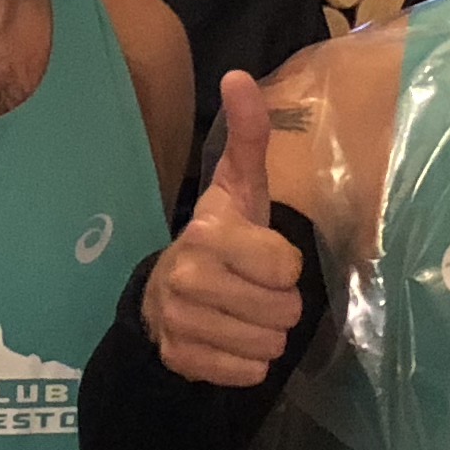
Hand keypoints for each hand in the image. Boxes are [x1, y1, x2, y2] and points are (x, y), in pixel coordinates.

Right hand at [148, 72, 304, 386]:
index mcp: (209, 235)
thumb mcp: (237, 188)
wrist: (163, 297)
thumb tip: (238, 75)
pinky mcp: (180, 360)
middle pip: (283, 312)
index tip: (263, 257)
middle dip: (278, 304)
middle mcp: (188, 278)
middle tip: (253, 289)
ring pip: (269, 346)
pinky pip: (248, 374)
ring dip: (265, 334)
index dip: (284, 266)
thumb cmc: (219, 239)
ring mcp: (180, 323)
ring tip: (241, 313)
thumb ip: (247, 136)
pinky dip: (246, 363)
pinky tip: (227, 340)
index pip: (287, 268)